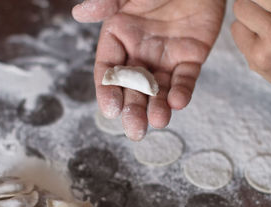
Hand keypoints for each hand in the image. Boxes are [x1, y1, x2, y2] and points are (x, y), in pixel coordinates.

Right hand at [72, 0, 225, 139]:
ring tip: (158, 122)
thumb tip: (79, 12)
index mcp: (119, 37)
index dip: (107, 90)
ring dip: (157, 107)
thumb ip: (108, 3)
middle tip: (134, 130)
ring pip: (159, 89)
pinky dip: (182, 92)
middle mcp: (139, 52)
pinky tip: (177, 102)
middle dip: (133, 109)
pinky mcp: (190, 59)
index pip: (108, 69)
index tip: (111, 109)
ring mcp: (165, 58)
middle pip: (132, 87)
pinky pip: (185, 79)